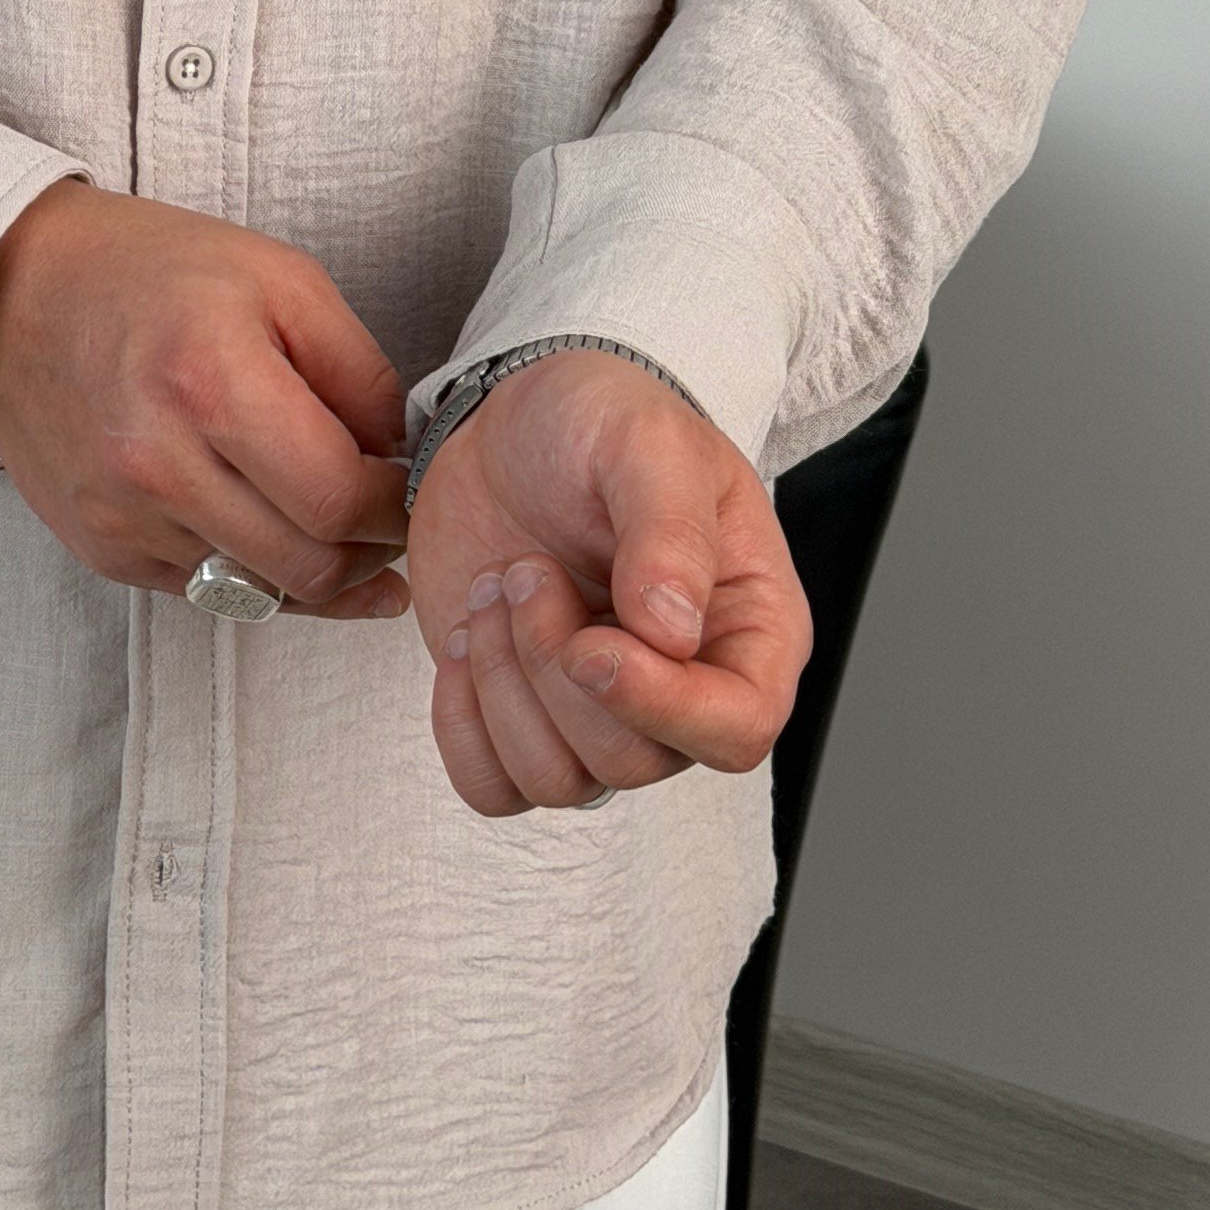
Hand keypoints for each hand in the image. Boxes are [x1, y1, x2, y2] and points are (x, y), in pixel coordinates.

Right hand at [0, 181, 413, 617]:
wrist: (14, 291)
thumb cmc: (150, 271)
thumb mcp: (280, 279)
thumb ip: (358, 371)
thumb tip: (400, 456)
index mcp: (212, 381)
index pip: (339, 498)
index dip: (396, 507)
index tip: (409, 488)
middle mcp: (159, 462)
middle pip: (308, 565)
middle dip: (370, 552)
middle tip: (388, 522)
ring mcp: (123, 515)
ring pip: (262, 594)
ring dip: (319, 573)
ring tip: (342, 534)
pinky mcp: (100, 547)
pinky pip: (205, 591)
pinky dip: (252, 573)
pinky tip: (270, 534)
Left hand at [404, 350, 810, 814]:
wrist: (509, 424)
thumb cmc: (601, 420)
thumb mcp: (648, 442)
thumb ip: (669, 530)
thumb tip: (672, 636)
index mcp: (747, 627)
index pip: (738, 729)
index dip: (662, 709)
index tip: (590, 644)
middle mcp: (684, 688)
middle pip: (632, 761)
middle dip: (554, 667)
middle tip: (527, 568)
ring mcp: (602, 712)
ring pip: (557, 781)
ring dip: (503, 684)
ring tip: (498, 586)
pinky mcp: (527, 717)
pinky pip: (494, 788)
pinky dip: (462, 727)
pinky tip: (464, 638)